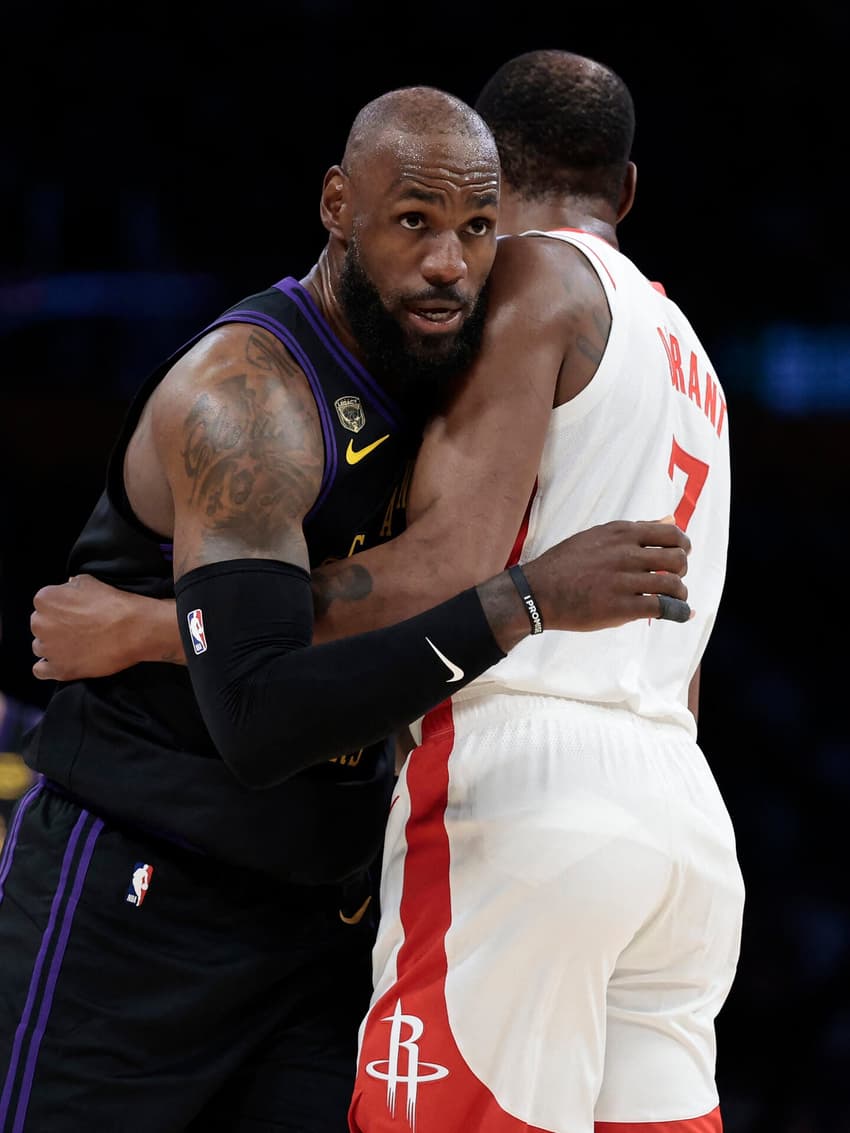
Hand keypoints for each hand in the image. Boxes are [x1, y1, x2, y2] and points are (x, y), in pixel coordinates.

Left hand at [31, 575, 180, 680]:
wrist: (133, 630)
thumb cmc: (113, 603)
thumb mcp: (89, 581)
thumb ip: (70, 587)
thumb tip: (67, 593)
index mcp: (45, 600)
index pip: (44, 604)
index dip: (61, 608)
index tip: (76, 612)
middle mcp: (40, 624)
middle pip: (41, 625)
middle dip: (55, 626)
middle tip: (78, 628)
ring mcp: (48, 649)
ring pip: (41, 646)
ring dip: (54, 646)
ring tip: (77, 645)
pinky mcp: (58, 669)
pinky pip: (40, 670)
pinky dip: (49, 666)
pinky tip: (65, 661)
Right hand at [522, 518, 691, 631]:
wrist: (536, 592)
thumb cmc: (565, 564)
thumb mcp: (597, 536)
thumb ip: (635, 530)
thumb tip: (670, 520)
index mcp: (620, 533)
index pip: (670, 533)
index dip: (682, 546)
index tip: (680, 555)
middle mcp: (625, 553)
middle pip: (677, 558)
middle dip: (681, 570)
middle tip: (673, 578)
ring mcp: (623, 580)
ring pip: (673, 584)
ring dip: (680, 593)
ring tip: (674, 599)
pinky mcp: (620, 607)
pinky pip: (662, 607)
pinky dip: (678, 612)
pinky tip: (678, 614)